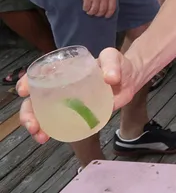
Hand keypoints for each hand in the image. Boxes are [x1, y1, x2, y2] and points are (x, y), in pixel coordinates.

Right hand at [17, 48, 140, 143]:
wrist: (130, 79)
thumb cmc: (117, 65)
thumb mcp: (112, 57)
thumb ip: (111, 65)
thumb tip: (110, 79)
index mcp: (64, 70)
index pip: (39, 75)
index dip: (27, 82)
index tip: (25, 91)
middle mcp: (60, 87)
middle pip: (36, 100)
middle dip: (28, 113)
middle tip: (34, 125)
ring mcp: (67, 102)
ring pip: (43, 114)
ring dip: (37, 126)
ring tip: (41, 136)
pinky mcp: (77, 114)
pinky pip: (60, 124)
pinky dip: (52, 131)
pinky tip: (49, 138)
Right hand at [77, 0, 116, 17]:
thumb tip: (109, 1)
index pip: (112, 8)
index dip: (108, 14)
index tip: (106, 16)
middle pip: (102, 11)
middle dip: (99, 14)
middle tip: (96, 13)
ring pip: (94, 11)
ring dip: (92, 12)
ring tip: (90, 11)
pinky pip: (87, 7)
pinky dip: (86, 9)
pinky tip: (85, 8)